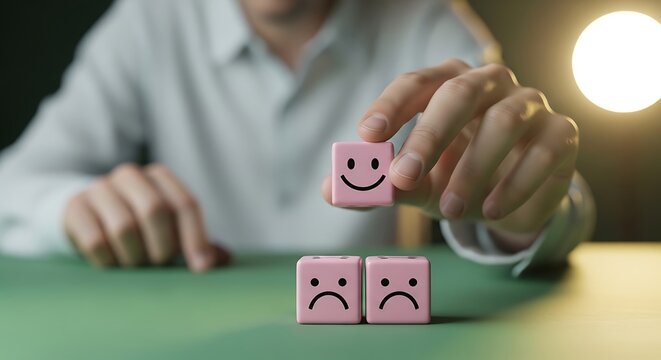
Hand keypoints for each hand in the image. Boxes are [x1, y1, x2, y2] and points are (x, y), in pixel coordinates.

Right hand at [64, 163, 229, 270]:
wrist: (86, 216)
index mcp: (160, 177)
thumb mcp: (169, 230)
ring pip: (124, 227)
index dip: (197, 238)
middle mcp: (131, 175)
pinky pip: (96, 241)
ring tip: (136, 267)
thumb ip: (196, 243)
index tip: (202, 268)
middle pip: (155, 210)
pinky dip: (109, 261)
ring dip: (135, 257)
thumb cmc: (139, 227)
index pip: (186, 204)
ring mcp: (99, 188)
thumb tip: (223, 260)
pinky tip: (112, 265)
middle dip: (162, 247)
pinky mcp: (75, 207)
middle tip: (160, 266)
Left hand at [323, 60, 578, 250]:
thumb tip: (329, 189)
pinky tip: (491, 210)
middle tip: (403, 177)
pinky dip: (516, 183)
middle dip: (429, 136)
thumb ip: (379, 185)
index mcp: (447, 84)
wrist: (509, 199)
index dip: (391, 105)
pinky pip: (543, 150)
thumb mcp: (417, 183)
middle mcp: (489, 83)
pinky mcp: (562, 132)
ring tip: (450, 211)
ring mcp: (529, 103)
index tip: (366, 136)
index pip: (416, 83)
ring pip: (503, 121)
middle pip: (458, 93)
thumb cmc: (454, 177)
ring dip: (472, 168)